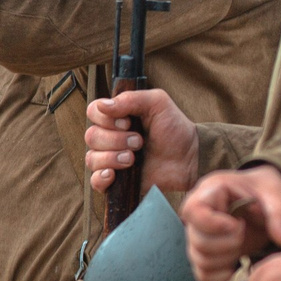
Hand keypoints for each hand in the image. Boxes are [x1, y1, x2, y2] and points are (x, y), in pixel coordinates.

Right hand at [85, 89, 199, 195]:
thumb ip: (130, 99)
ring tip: (133, 159)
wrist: (189, 157)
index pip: (93, 112)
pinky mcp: (117, 181)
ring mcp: (111, 159)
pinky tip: (114, 174)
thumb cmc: (174, 128)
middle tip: (139, 142)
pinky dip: (100, 178)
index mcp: (117, 117)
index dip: (106, 119)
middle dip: (115, 140)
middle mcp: (110, 137)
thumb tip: (103, 106)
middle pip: (91, 136)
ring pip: (92, 158)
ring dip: (112, 157)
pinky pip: (95, 181)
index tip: (128, 123)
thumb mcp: (157, 103)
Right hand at [181, 168, 280, 280]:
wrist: (262, 201)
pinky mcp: (202, 254)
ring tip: (243, 246)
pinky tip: (238, 264)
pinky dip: (222, 276)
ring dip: (227, 260)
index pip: (194, 212)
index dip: (215, 224)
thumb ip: (279, 216)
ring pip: (200, 260)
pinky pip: (203, 275)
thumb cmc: (265, 193)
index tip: (239, 225)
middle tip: (244, 235)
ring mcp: (196, 236)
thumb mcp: (276, 196)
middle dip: (228, 245)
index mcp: (209, 192)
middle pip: (198, 241)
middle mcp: (196, 215)